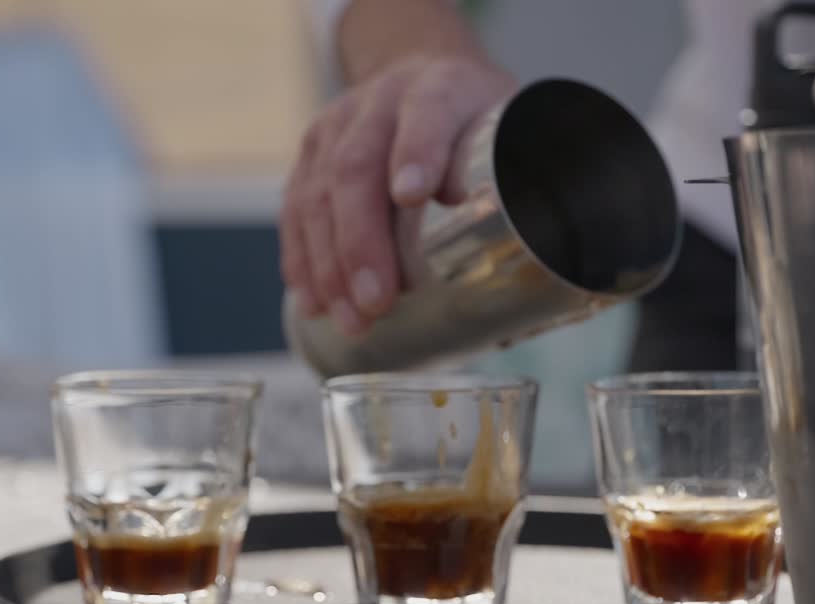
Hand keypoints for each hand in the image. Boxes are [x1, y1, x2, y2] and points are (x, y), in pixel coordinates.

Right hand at [280, 54, 516, 334]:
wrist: (418, 72)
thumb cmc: (474, 119)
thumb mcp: (507, 129)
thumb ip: (517, 172)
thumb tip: (520, 249)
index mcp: (437, 88)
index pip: (425, 114)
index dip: (418, 153)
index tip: (413, 198)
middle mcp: (378, 103)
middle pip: (356, 168)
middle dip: (362, 241)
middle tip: (378, 301)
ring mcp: (333, 128)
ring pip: (316, 196)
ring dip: (330, 266)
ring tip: (352, 321)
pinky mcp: (308, 156)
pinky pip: (294, 210)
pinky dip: (302, 260)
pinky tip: (314, 301)